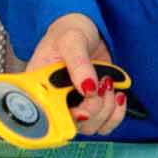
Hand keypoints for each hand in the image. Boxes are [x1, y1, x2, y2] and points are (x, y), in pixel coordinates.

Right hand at [26, 12, 127, 135]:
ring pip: (90, 127)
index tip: (81, 109)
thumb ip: (78, 63)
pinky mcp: (92, 107)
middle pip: (71, 126)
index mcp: (40, 87)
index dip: (64, 119)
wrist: (86, 30)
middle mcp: (54, 101)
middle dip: (92, 109)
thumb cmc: (69, 32)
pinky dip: (116, 114)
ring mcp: (74, 105)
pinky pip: (105, 124)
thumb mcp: (71, 40)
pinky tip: (117, 95)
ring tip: (107, 83)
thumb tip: (88, 88)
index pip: (45, 116)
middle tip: (100, 84)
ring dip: (106, 109)